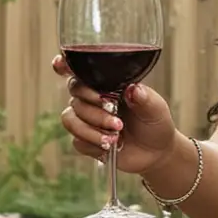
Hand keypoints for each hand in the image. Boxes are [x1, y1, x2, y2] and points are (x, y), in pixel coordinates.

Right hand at [51, 55, 180, 173]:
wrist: (157, 152)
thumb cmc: (155, 123)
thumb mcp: (156, 109)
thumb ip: (145, 99)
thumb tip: (133, 89)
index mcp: (107, 84)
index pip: (80, 69)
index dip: (65, 65)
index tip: (60, 64)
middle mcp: (93, 98)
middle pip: (75, 93)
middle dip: (93, 107)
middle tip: (116, 117)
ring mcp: (87, 119)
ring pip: (71, 118)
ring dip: (92, 127)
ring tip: (116, 136)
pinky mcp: (86, 140)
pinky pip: (77, 140)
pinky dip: (93, 143)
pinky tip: (110, 146)